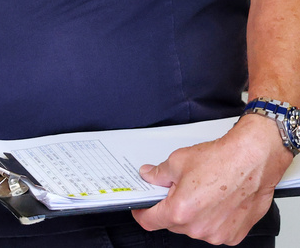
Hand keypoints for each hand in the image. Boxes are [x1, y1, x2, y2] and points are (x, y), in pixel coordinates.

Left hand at [132, 114, 290, 243]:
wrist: (254, 160)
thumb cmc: (222, 160)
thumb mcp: (178, 161)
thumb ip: (158, 173)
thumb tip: (149, 176)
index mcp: (180, 211)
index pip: (150, 221)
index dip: (142, 212)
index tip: (140, 208)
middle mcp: (199, 227)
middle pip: (173, 224)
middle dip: (171, 208)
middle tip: (177, 190)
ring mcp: (218, 234)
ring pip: (195, 228)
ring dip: (193, 215)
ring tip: (202, 193)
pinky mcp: (234, 235)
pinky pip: (215, 230)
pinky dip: (213, 219)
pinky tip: (217, 202)